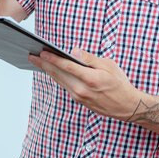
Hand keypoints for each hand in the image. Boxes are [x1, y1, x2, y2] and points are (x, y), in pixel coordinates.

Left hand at [28, 48, 143, 120]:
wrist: (127, 106)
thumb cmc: (119, 82)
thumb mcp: (109, 65)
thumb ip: (89, 58)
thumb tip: (73, 51)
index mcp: (90, 78)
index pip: (66, 66)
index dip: (52, 58)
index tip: (41, 52)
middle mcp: (82, 89)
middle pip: (58, 74)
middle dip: (44, 64)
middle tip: (31, 55)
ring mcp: (80, 97)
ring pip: (60, 81)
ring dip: (48, 71)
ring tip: (38, 61)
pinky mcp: (80, 101)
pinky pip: (65, 86)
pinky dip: (57, 77)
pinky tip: (52, 71)